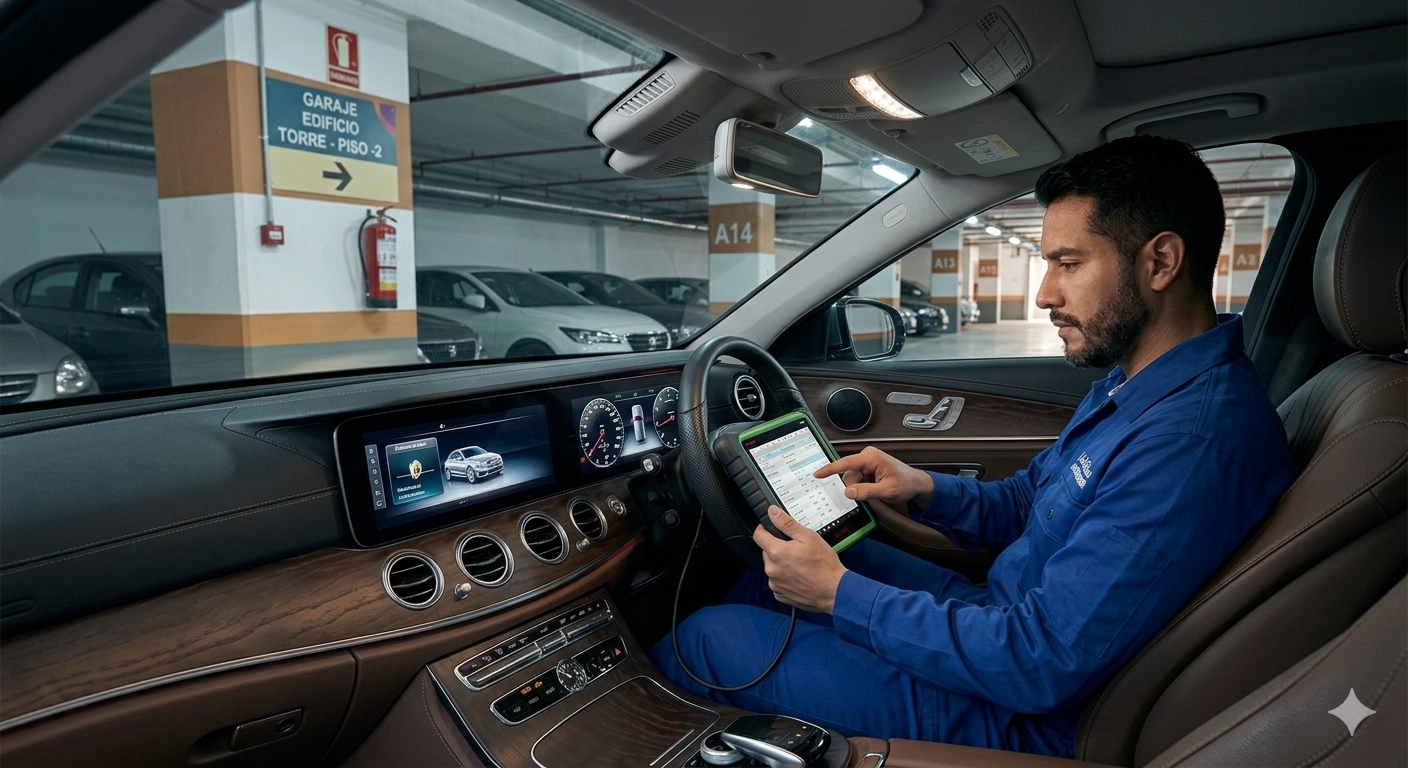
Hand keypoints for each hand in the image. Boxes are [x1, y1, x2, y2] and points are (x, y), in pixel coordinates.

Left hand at [752, 506, 846, 613]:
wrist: (834, 591)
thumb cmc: (824, 565)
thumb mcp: (808, 537)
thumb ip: (787, 523)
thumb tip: (772, 512)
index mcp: (776, 552)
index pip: (758, 535)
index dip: (764, 529)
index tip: (771, 529)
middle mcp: (771, 569)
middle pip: (766, 552)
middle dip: (777, 547)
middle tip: (796, 549)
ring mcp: (775, 583)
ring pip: (772, 567)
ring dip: (781, 563)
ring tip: (800, 564)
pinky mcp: (780, 594)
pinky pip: (777, 581)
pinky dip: (785, 577)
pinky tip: (799, 576)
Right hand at [813, 446, 933, 508]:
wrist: (916, 484)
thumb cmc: (906, 484)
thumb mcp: (886, 491)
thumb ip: (866, 491)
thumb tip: (848, 492)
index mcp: (871, 457)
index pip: (845, 463)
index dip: (830, 469)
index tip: (817, 474)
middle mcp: (868, 456)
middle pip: (848, 474)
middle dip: (856, 486)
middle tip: (872, 491)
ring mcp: (867, 461)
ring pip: (852, 478)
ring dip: (860, 487)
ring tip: (876, 489)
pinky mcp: (867, 467)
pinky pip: (857, 479)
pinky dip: (862, 486)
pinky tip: (874, 487)